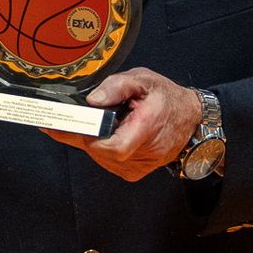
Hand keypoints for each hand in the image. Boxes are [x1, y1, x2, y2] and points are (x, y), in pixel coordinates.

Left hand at [41, 67, 201, 180]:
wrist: (189, 118)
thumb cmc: (166, 98)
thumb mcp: (143, 80)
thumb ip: (116, 86)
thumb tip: (92, 100)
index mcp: (146, 128)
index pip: (110, 146)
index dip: (85, 137)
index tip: (63, 125)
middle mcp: (143, 153)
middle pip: (98, 151)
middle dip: (83, 134)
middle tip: (73, 117)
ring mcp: (139, 166)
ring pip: (99, 157)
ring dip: (92, 140)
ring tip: (98, 123)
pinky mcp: (133, 172)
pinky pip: (106, 162)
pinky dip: (100, 147)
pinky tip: (105, 134)